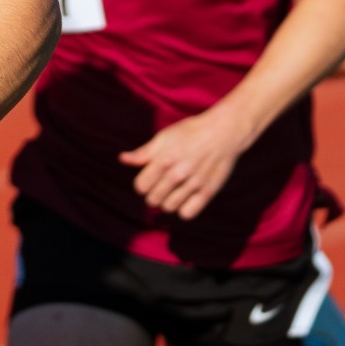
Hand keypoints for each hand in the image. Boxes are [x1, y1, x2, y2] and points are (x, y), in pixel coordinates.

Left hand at [119, 105, 253, 220]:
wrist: (222, 132)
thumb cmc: (189, 133)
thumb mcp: (163, 138)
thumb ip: (143, 153)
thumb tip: (122, 159)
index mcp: (163, 159)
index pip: (141, 187)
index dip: (141, 185)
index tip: (148, 180)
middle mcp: (178, 173)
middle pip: (153, 199)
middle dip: (153, 195)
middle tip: (160, 187)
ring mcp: (194, 183)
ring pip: (169, 207)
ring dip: (167, 202)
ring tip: (172, 192)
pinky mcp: (209, 191)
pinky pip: (188, 213)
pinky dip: (183, 210)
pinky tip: (184, 199)